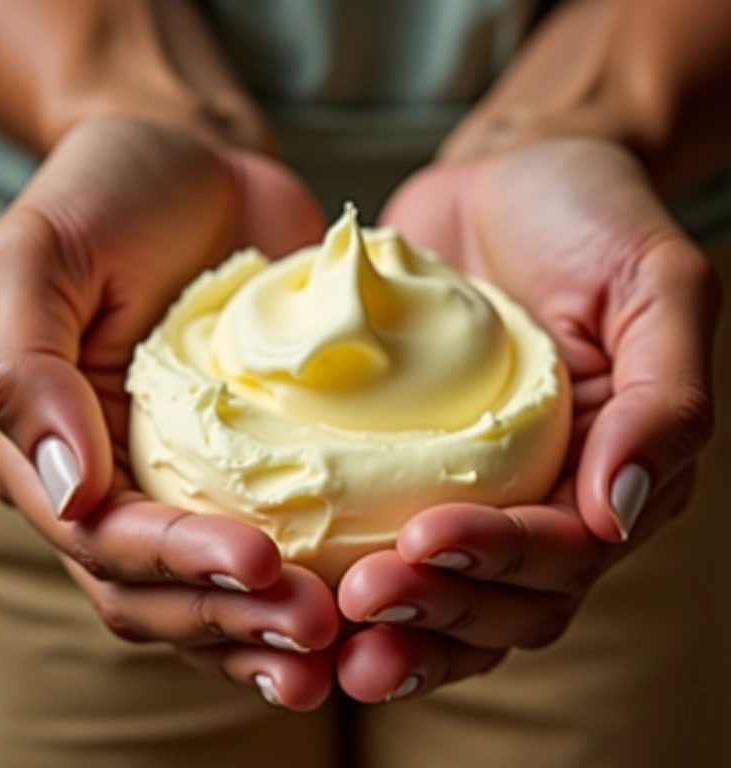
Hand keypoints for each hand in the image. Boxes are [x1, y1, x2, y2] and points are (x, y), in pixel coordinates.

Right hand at [0, 117, 337, 709]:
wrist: (202, 167)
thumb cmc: (111, 196)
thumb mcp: (43, 258)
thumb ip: (27, 368)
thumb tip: (60, 487)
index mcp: (61, 451)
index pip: (109, 541)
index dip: (179, 563)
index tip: (260, 563)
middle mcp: (126, 483)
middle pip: (169, 590)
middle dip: (236, 620)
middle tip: (317, 633)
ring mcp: (199, 479)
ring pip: (224, 591)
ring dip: (275, 631)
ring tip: (343, 649)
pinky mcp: (267, 459)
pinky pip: (288, 538)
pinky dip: (316, 581)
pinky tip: (366, 605)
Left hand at [337, 138, 719, 701]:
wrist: (506, 176)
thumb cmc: (588, 217)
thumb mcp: (654, 285)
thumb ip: (662, 399)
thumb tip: (621, 513)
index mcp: (607, 469)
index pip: (563, 551)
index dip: (499, 558)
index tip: (425, 539)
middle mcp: (540, 494)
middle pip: (501, 595)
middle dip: (436, 608)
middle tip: (363, 600)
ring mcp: (470, 484)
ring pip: (444, 593)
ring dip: (392, 625)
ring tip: (331, 630)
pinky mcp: (404, 460)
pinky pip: (378, 536)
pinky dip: (345, 575)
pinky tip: (295, 587)